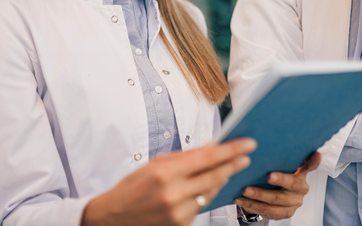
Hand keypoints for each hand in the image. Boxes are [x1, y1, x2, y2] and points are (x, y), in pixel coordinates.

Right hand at [82, 138, 256, 225]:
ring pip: (211, 192)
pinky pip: (201, 206)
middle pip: (215, 176)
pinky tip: (207, 186)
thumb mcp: (155, 165)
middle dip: (234, 164)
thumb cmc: (132, 188)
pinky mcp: (181, 225)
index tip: (246, 144)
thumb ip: (184, 157)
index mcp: (165, 173)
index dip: (230, 150)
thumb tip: (210, 147)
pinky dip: (206, 194)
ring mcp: (178, 212)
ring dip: (222, 178)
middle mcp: (173, 194)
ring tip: (229, 168)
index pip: (207, 157)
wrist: (115, 218)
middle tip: (247, 155)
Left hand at [234, 151, 321, 220]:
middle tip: (267, 176)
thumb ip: (283, 155)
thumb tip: (274, 137)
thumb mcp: (282, 164)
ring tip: (245, 190)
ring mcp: (293, 203)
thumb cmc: (278, 173)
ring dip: (259, 196)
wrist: (276, 196)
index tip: (316, 154)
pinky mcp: (284, 214)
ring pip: (276, 201)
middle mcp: (301, 189)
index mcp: (302, 174)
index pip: (310, 166)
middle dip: (279, 180)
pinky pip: (268, 212)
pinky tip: (241, 200)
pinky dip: (252, 206)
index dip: (313, 161)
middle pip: (291, 184)